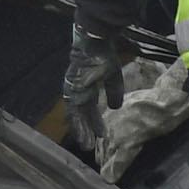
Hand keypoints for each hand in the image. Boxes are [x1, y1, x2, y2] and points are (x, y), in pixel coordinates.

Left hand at [61, 29, 124, 158]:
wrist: (94, 43)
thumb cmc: (104, 55)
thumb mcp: (113, 75)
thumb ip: (114, 91)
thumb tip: (116, 107)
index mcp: (87, 86)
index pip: (90, 107)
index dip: (95, 120)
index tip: (102, 134)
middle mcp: (78, 91)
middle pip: (82, 114)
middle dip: (86, 129)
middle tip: (90, 146)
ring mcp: (73, 91)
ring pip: (76, 116)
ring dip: (81, 131)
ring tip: (87, 146)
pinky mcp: (71, 91)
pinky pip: (73, 111)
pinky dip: (78, 124)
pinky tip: (82, 135)